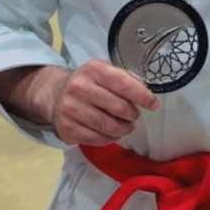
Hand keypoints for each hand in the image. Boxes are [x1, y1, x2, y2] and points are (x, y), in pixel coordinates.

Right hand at [40, 61, 158, 145]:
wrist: (55, 94)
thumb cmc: (89, 84)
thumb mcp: (106, 72)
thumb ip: (127, 79)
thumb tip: (147, 93)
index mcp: (93, 70)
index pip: (123, 84)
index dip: (143, 96)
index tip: (153, 104)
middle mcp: (78, 87)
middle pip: (119, 108)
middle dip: (133, 115)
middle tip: (134, 116)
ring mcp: (69, 108)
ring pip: (109, 126)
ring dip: (123, 129)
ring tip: (125, 126)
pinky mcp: (65, 127)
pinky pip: (97, 139)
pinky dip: (109, 138)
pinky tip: (110, 133)